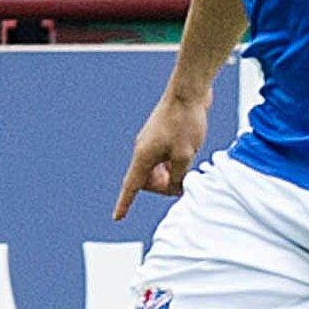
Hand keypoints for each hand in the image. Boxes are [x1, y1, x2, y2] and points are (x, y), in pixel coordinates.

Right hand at [113, 91, 208, 218]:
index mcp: (143, 156)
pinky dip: (174, 160)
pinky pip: (165, 155)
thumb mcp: (185, 155)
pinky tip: (190, 153)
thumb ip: (179, 176)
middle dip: (163, 185)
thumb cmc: (185, 122)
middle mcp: (143, 149)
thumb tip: (176, 188)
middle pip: (147, 179)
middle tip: (183, 182)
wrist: (189, 91)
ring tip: (189, 164)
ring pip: (158, 167)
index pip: (131, 186)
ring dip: (171, 172)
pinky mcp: (162, 133)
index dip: (124, 203)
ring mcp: (152, 140)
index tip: (117, 217)